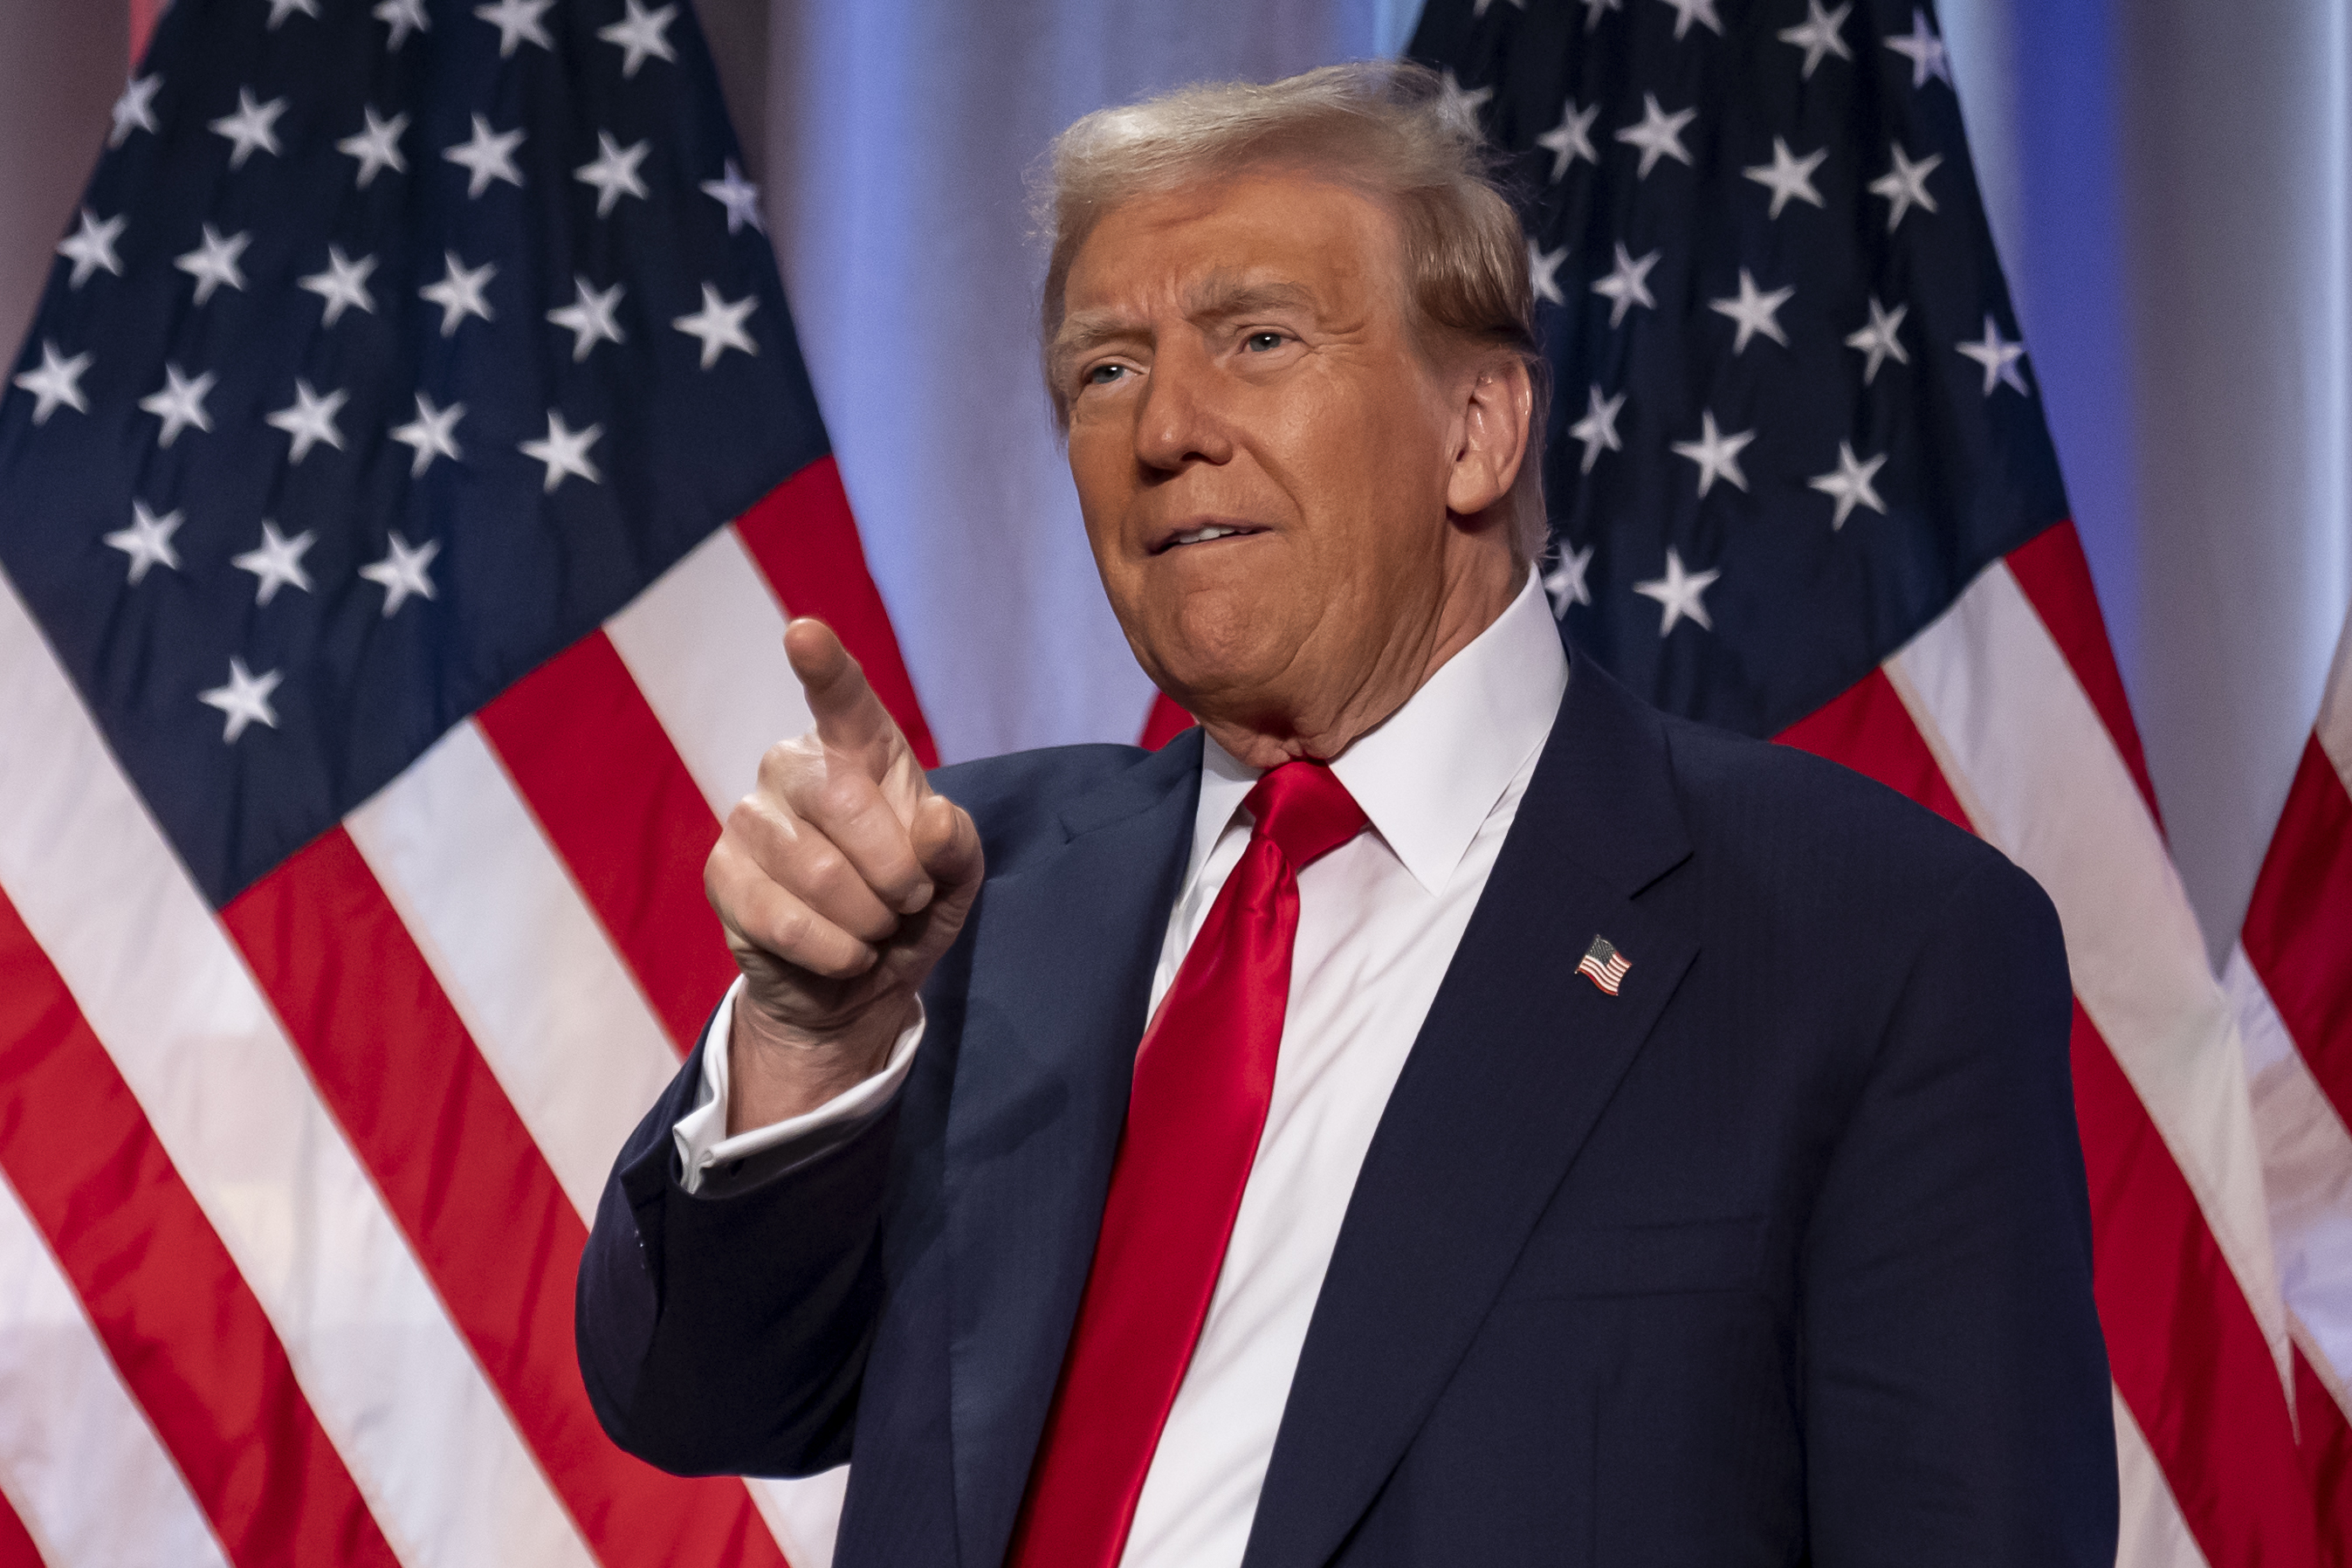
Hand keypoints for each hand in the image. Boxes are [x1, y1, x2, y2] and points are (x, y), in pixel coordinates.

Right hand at [705, 619, 982, 1130]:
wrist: (854, 983)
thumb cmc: (908, 909)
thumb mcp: (956, 879)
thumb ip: (959, 847)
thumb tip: (936, 821)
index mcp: (857, 748)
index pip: (843, 698)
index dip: (824, 666)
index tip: (804, 633)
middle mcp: (792, 766)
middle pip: (845, 800)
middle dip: (898, 872)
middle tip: (909, 902)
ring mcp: (748, 818)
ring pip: (821, 873)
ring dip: (869, 921)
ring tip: (874, 929)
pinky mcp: (721, 875)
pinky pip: (786, 920)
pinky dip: (835, 953)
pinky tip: (842, 954)